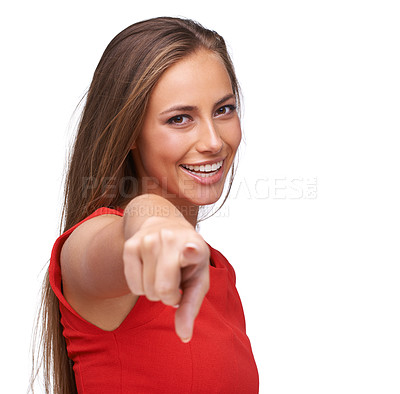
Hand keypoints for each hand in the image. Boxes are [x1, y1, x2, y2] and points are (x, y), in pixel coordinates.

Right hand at [122, 216, 209, 342]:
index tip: (190, 250)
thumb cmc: (186, 257)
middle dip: (169, 297)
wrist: (163, 223)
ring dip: (155, 291)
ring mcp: (148, 240)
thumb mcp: (197, 279)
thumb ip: (191, 307)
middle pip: (163, 290)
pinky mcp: (129, 245)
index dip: (190, 253)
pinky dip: (141, 287)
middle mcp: (170, 239)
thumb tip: (184, 336)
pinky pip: (133, 286)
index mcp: (195, 246)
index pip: (191, 250)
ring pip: (146, 291)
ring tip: (162, 273)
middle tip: (175, 281)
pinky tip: (150, 270)